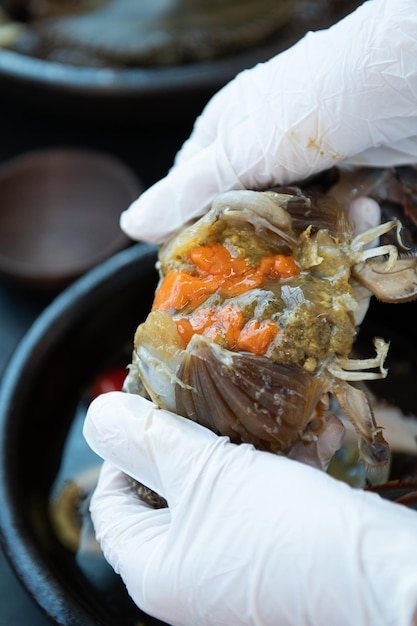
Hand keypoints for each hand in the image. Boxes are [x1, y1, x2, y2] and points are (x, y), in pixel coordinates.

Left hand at [84, 392, 416, 625]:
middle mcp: (191, 572)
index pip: (112, 503)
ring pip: (224, 487)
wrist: (381, 578)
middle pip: (169, 490)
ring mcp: (236, 564)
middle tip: (204, 395)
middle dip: (192, 436)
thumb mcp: (206, 474)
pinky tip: (315, 428)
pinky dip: (285, 462)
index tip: (149, 409)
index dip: (123, 450)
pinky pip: (266, 498)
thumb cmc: (282, 532)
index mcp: (156, 567)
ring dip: (246, 441)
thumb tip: (97, 415)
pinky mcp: (277, 551)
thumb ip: (149, 440)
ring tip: (265, 403)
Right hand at [121, 0, 416, 244]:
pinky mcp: (349, 167)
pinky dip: (345, 221)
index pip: (192, 188)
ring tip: (316, 254)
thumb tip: (131, 225)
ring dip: (306, 235)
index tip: (199, 266)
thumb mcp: (243, 149)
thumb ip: (190, 190)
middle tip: (257, 275)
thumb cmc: (315, 98)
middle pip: (245, 207)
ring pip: (293, 213)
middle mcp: (265, 142)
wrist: (406, 76)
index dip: (191, 227)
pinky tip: (357, 221)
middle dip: (255, 241)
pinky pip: (335, 208)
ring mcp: (310, 156)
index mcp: (227, 128)